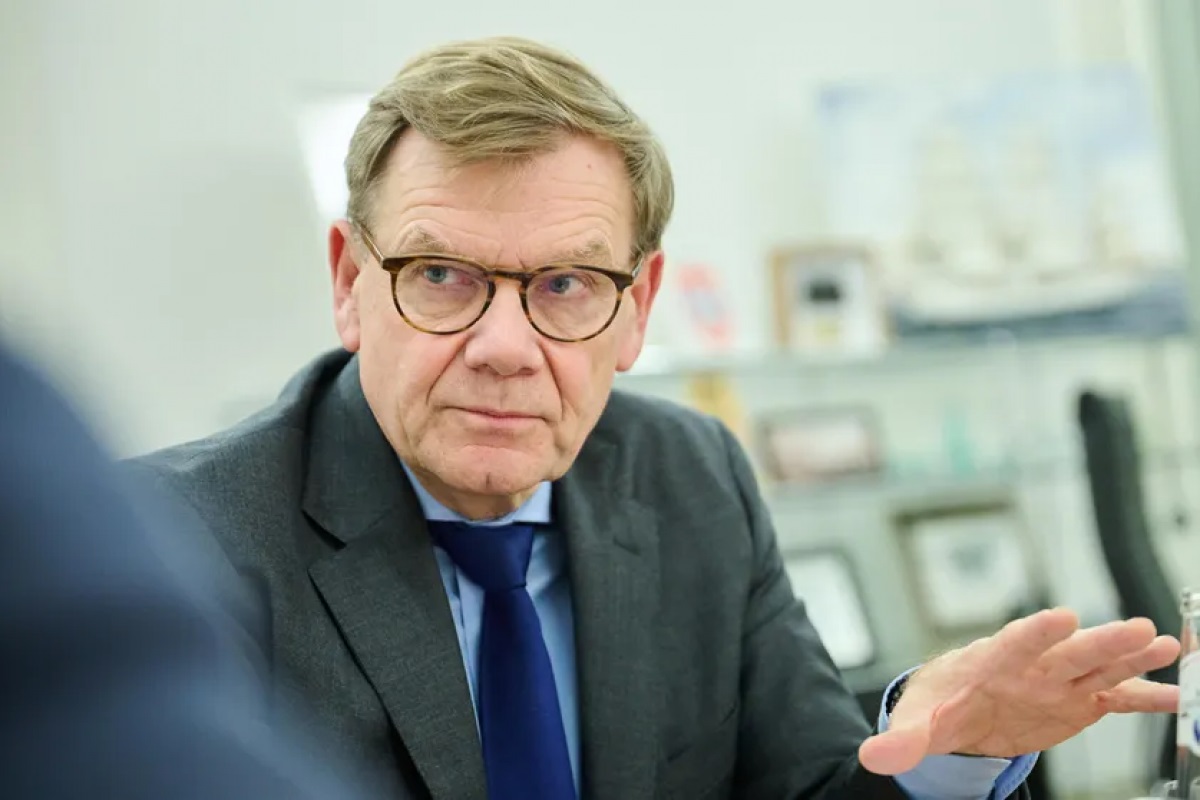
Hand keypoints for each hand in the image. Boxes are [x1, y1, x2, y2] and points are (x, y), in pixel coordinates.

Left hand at [858, 608, 1179, 774]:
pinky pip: (1117, 699)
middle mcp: (1031, 666)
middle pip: (1069, 652)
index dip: (1036, 632)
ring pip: (1099, 666)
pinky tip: (1176, 694)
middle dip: (1102, 641)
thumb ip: (902, 740)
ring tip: (1165, 646)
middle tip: (1140, 629)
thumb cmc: (938, 706)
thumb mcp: (919, 724)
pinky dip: (1146, 696)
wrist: (958, 708)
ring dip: (1131, 658)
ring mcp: (1059, 682)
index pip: (1013, 642)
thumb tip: (872, 756)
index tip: (1062, 617)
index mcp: (991, 662)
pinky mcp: (1078, 702)